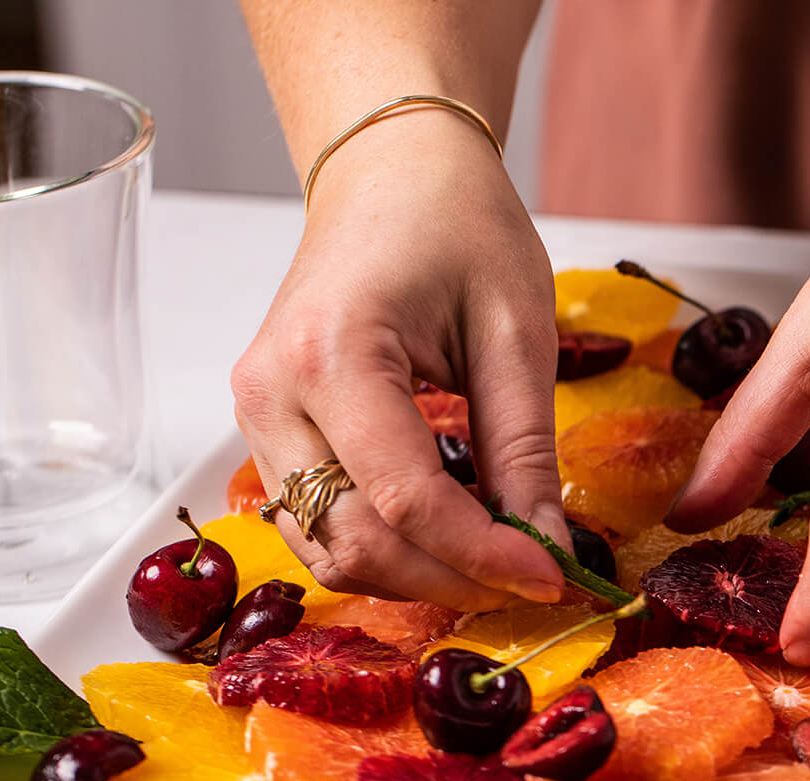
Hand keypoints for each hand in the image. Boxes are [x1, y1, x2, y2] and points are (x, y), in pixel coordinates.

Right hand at [230, 114, 565, 608]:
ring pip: (327, 549)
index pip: (407, 501)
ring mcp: (254, 417)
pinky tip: (449, 531)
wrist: (391, 174)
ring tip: (496, 557)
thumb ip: (525, 449)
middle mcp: (271, 395)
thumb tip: (546, 550)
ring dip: (414, 574)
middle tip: (532, 577)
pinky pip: (316, 523)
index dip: (484, 557)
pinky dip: (384, 547)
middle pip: (354, 542)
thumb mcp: (517, 330)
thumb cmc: (457, 226)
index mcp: (331, 356)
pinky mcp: (265, 431)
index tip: (555, 579)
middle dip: (450, 578)